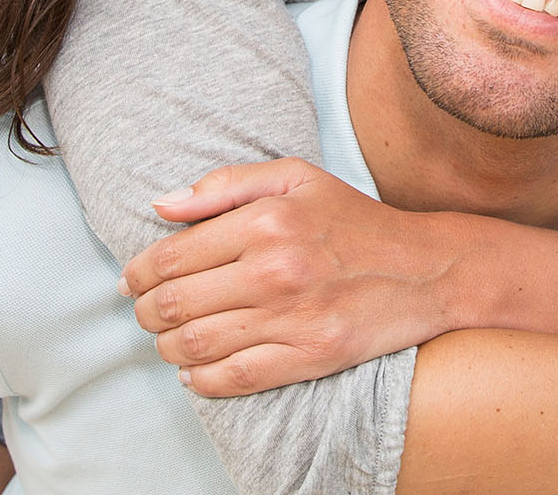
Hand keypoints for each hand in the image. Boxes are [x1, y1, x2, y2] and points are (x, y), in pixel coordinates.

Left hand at [119, 158, 454, 395]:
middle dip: (147, 313)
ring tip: (167, 340)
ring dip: (167, 348)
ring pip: (196, 345)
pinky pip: (234, 378)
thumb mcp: (295, 177)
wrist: (426, 268)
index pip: (173, 256)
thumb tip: (161, 206)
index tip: (131, 281)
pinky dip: (201, 381)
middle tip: (146, 313)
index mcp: (266, 219)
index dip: (139, 273)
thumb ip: (224, 185)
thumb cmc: (353, 220)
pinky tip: (195, 372)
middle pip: (176, 304)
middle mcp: (275, 269)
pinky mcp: (310, 356)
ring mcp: (293, 317)